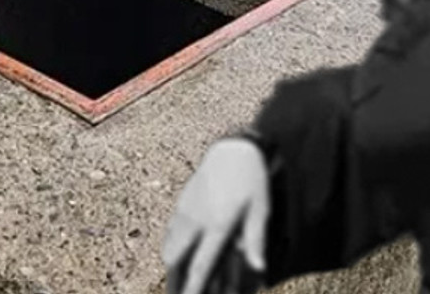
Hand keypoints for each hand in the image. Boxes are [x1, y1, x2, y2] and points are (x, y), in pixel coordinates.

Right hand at [161, 138, 269, 293]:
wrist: (233, 149)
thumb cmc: (251, 180)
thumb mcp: (260, 210)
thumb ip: (255, 241)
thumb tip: (259, 269)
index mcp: (217, 225)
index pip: (201, 264)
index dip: (193, 287)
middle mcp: (196, 220)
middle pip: (176, 259)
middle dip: (175, 280)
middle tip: (178, 293)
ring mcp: (185, 211)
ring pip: (169, 246)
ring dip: (172, 265)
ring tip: (175, 280)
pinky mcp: (182, 203)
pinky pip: (170, 232)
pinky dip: (171, 247)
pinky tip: (175, 255)